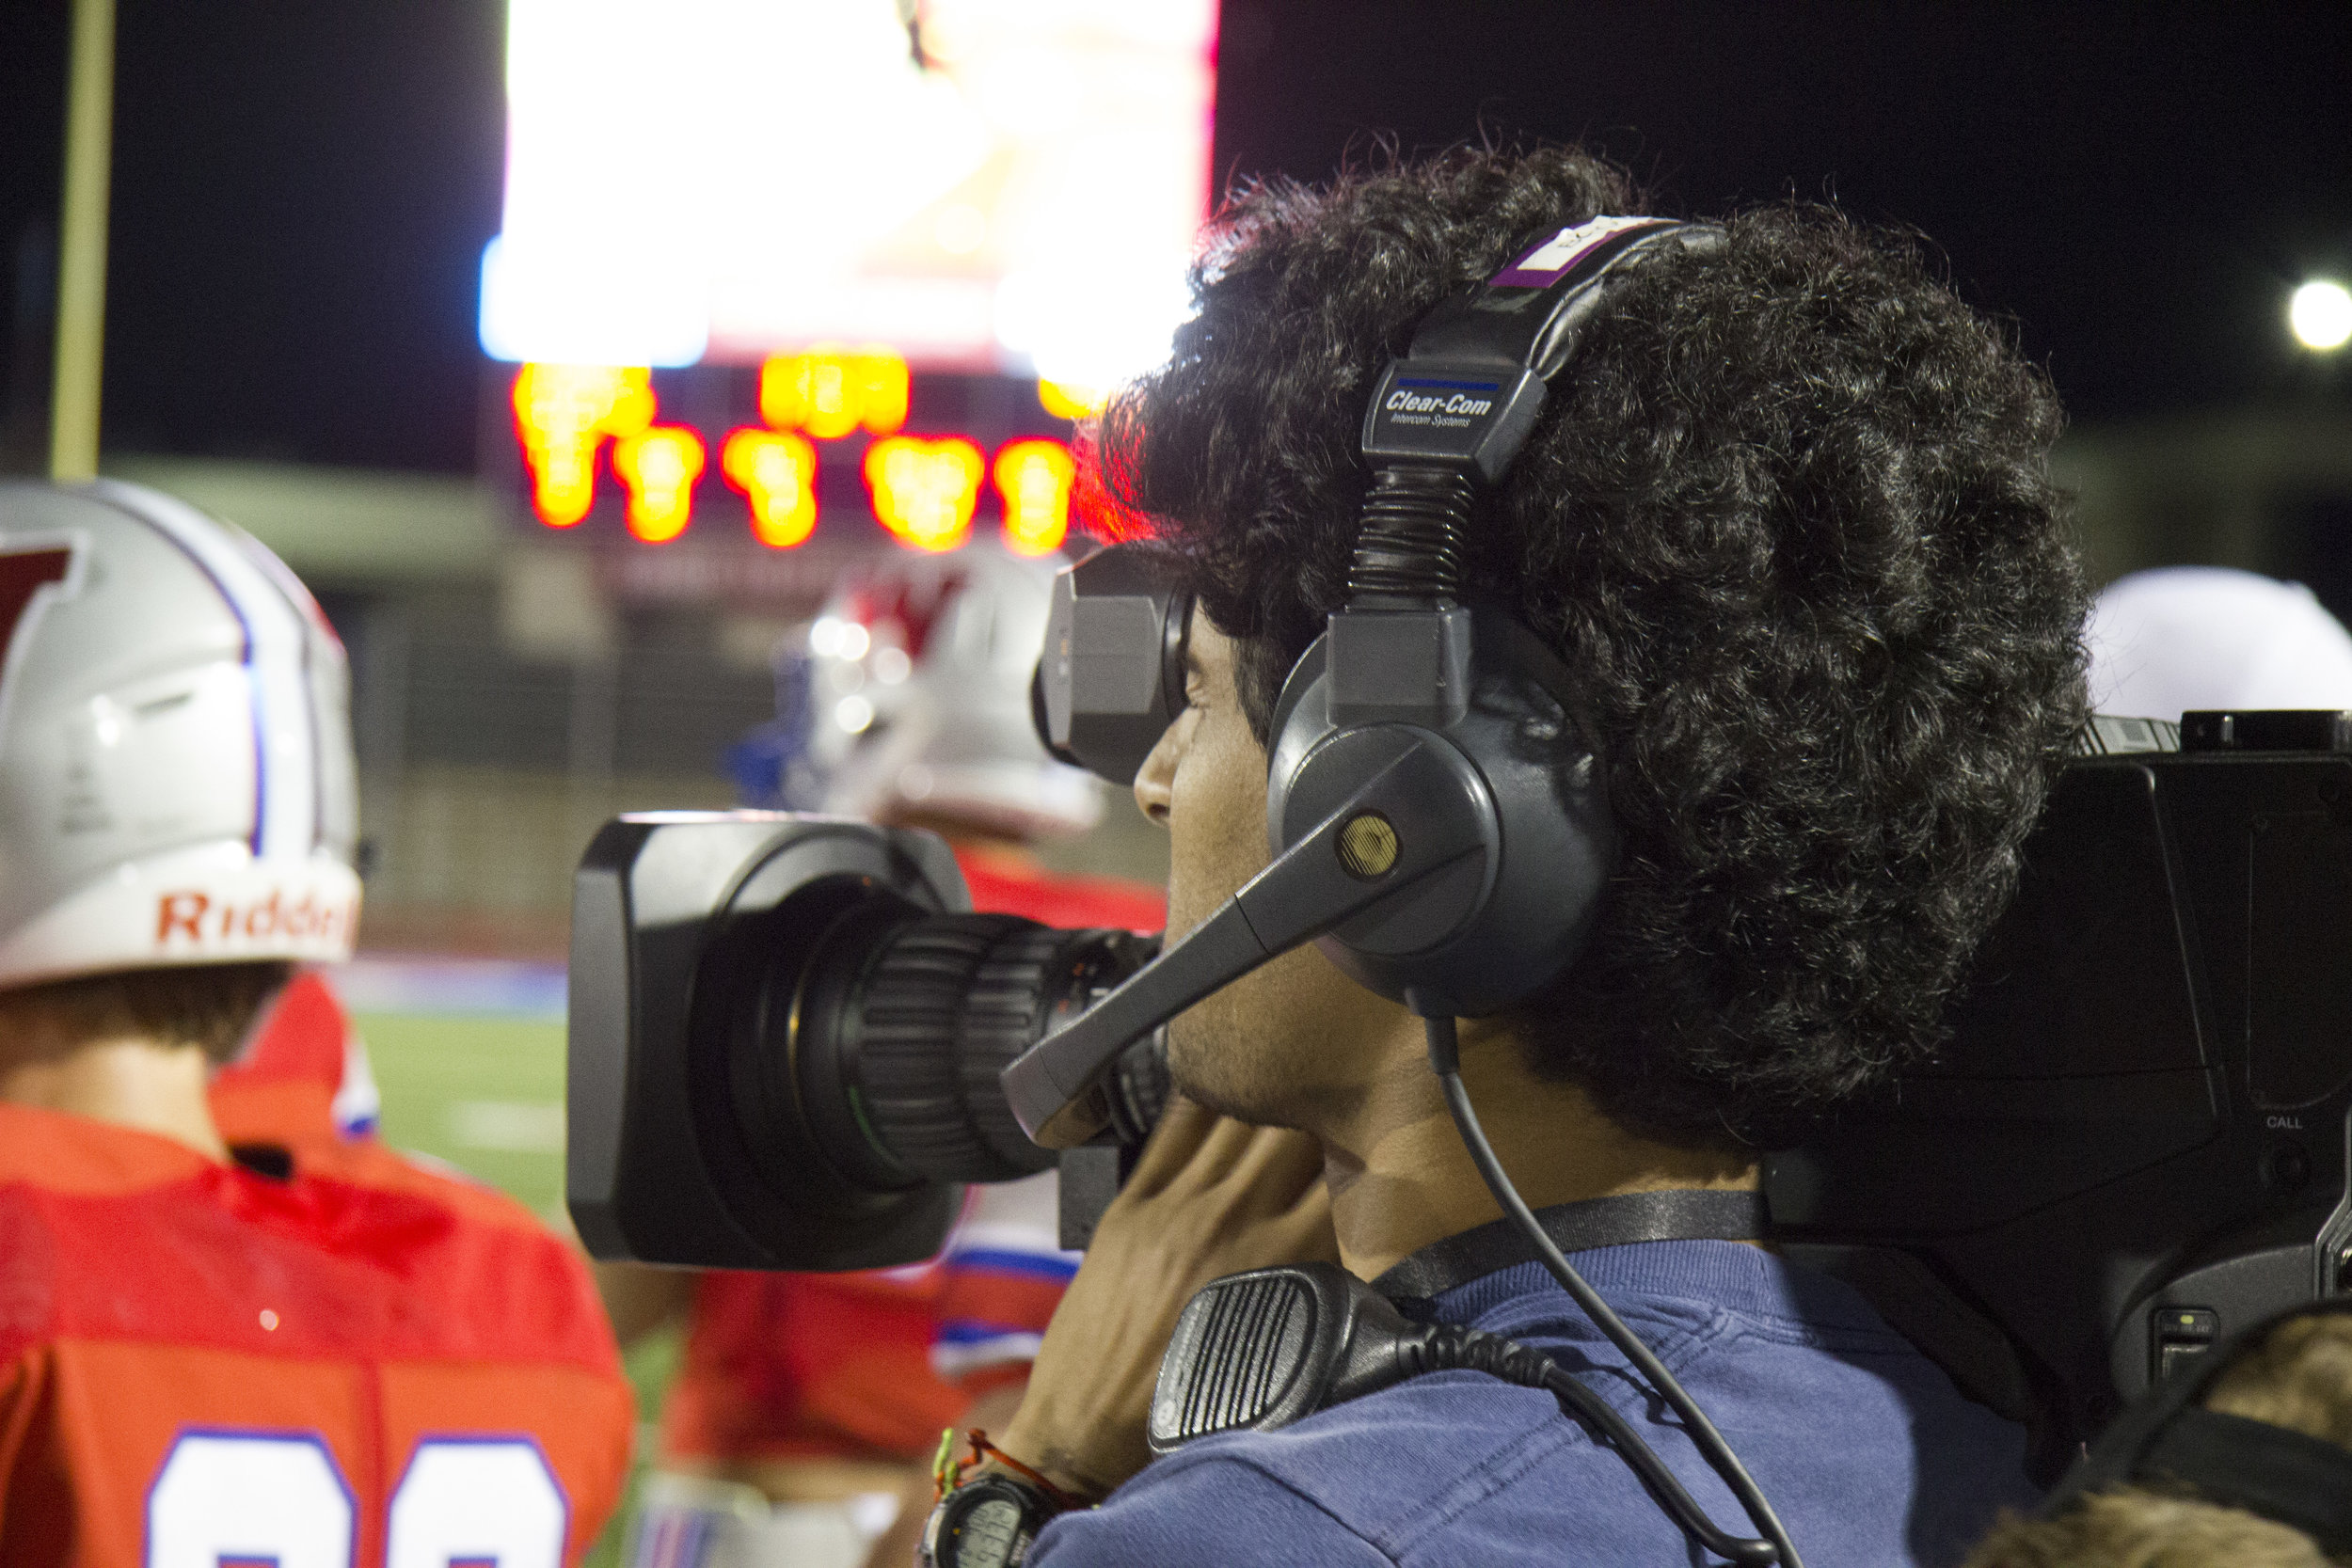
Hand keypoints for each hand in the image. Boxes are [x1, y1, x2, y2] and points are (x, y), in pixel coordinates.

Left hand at [996, 1098, 1335, 1500]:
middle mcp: (1231, 1222)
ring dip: (1266, 1088)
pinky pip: (1171, 1130)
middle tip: (1341, 1076)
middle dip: (1322, 1098)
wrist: (1085, 1433)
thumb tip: (1356, 1247)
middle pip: (1293, 1129)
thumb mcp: (1280, 1355)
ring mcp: (1175, 1208)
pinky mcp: (1129, 1207)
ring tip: (1289, 1061)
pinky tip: (1215, 1071)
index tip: (1381, 1117)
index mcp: (1280, 1261)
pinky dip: (1199, 1096)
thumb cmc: (1182, 1412)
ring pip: (1236, 1118)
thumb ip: (1319, 1289)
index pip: (1343, 1175)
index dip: (1368, 1138)